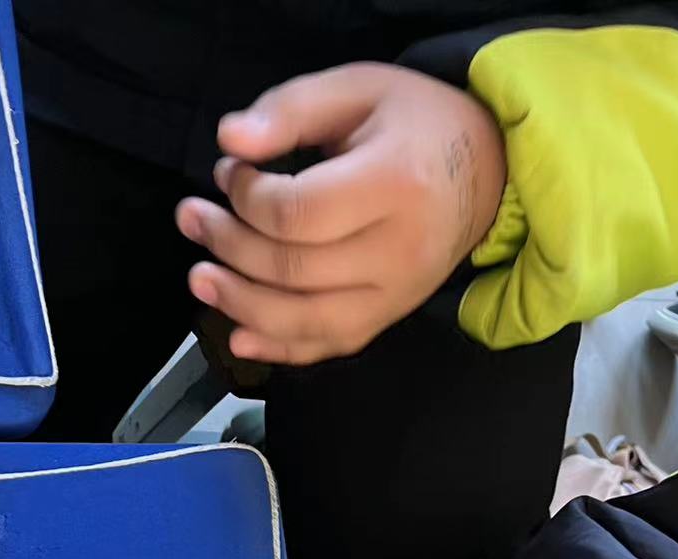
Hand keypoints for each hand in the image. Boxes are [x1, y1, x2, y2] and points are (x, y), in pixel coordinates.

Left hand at [175, 62, 506, 365]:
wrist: (485, 173)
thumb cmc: (415, 124)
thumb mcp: (357, 90)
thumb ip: (290, 110)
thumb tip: (230, 140)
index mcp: (395, 185)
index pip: (298, 215)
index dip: (246, 199)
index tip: (229, 173)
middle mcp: (399, 251)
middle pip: (293, 270)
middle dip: (228, 246)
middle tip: (192, 218)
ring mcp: (396, 295)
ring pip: (306, 320)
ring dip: (241, 305)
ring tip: (201, 278)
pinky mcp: (389, 317)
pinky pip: (329, 345)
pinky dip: (279, 348)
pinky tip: (239, 337)